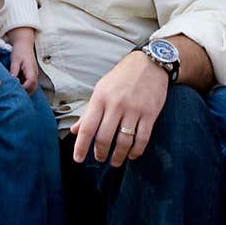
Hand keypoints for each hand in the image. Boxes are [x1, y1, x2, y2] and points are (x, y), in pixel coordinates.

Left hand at [5, 26, 37, 94]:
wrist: (24, 44)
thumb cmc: (19, 51)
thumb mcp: (15, 60)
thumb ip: (14, 70)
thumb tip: (12, 81)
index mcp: (31, 70)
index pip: (30, 83)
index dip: (23, 89)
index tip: (14, 90)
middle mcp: (34, 74)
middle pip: (33, 88)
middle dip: (25, 93)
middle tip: (14, 94)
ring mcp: (34, 74)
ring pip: (32, 87)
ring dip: (25, 90)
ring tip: (15, 92)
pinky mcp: (31, 74)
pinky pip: (30, 84)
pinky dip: (25, 87)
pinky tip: (17, 86)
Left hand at [70, 50, 167, 167]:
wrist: (149, 63)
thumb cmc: (122, 77)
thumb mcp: (101, 89)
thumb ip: (89, 111)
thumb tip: (75, 130)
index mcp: (101, 98)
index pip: (88, 127)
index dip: (81, 146)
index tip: (78, 159)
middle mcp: (116, 104)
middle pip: (105, 138)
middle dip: (101, 153)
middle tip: (100, 158)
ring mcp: (134, 109)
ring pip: (124, 141)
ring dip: (119, 156)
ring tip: (115, 161)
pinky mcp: (150, 113)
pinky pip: (142, 138)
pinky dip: (136, 151)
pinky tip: (132, 155)